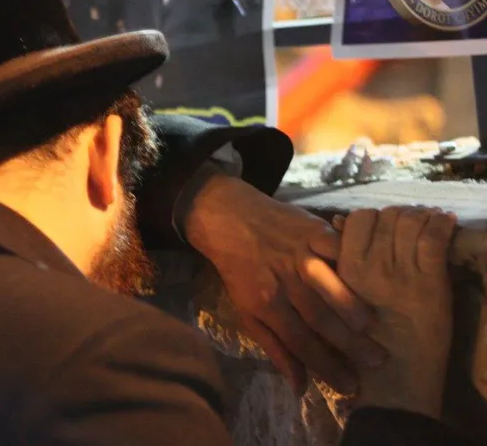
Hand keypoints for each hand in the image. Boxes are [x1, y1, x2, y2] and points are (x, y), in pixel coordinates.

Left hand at [184, 175, 383, 394]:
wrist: (227, 217)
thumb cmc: (240, 269)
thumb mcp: (247, 311)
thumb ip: (275, 347)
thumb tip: (299, 387)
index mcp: (265, 304)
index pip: (299, 341)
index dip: (325, 366)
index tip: (351, 385)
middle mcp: (283, 281)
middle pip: (318, 317)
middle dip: (347, 343)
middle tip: (377, 361)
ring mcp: (299, 254)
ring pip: (329, 284)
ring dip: (352, 305)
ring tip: (375, 326)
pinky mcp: (313, 230)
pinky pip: (339, 248)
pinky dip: (355, 261)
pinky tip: (374, 277)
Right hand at [335, 207, 456, 418]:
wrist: (392, 382)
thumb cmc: (361, 350)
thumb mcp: (340, 305)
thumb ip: (338, 271)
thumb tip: (338, 232)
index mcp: (342, 271)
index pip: (358, 219)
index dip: (374, 217)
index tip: (384, 227)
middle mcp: (367, 266)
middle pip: (386, 216)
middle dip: (401, 215)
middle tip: (412, 223)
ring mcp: (398, 272)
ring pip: (409, 221)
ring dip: (424, 217)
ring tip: (432, 222)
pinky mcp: (428, 281)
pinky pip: (434, 237)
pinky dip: (443, 225)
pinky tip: (448, 224)